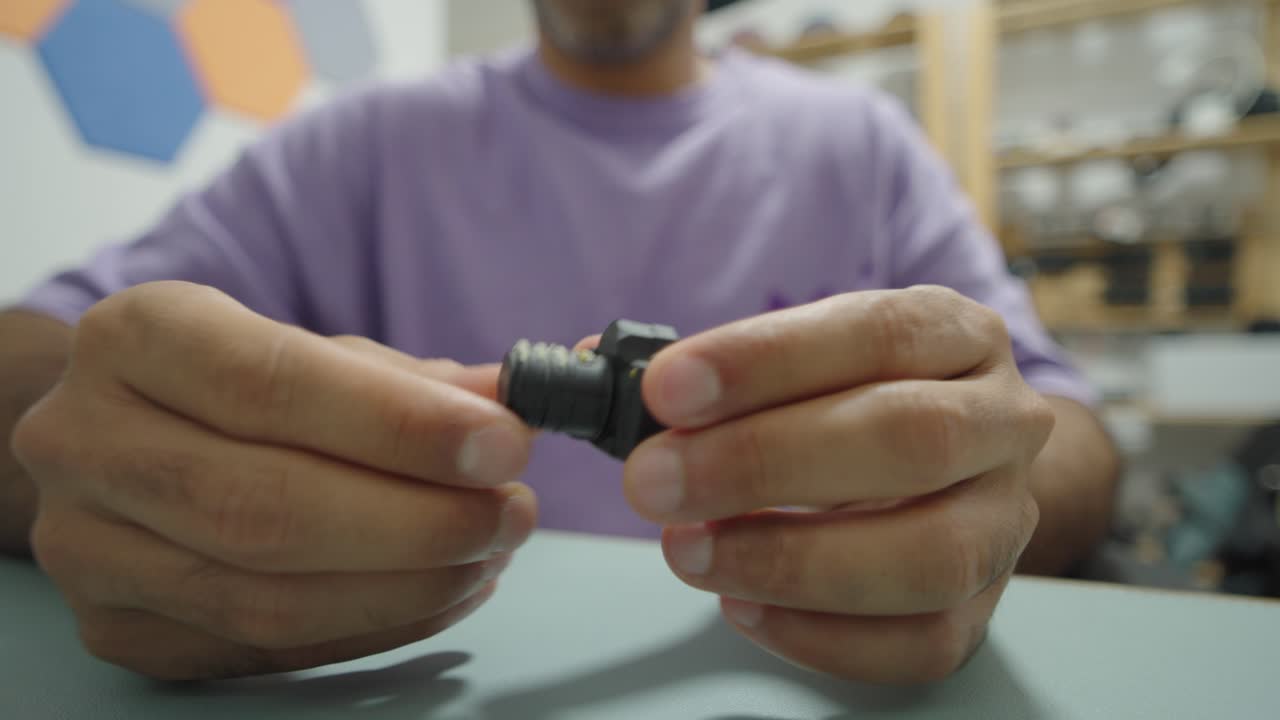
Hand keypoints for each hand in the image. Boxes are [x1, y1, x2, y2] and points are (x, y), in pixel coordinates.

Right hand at [11, 282, 537, 679]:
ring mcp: (87, 548)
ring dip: (407, 584)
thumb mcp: (319, 351)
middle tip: (512, 512)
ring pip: (264, 596)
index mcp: (135, 337)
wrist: (126, 435)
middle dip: (417, 520)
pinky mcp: (120, 629)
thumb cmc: (242, 384)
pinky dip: (375, 625)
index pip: (270, 385)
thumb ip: (410, 382)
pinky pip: (265, 648)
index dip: (398, 424)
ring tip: (490, 553)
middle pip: (264, 506)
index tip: (503, 442)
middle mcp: (85, 441)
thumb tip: (506, 405)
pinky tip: (443, 590)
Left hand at [623, 286, 1054, 684]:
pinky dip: (819, 634)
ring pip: (928, 556)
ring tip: (689, 550)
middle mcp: (1000, 422)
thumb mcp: (802, 358)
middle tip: (656, 479)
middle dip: (764, 461)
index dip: (766, 360)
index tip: (666, 387)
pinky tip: (742, 603)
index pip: (875, 332)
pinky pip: (920, 642)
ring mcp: (1004, 522)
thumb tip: (600, 376)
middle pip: (909, 438)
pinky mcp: (983, 609)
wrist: (953, 466)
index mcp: (955, 335)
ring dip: (790, 558)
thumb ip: (714, 370)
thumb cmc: (853, 402)